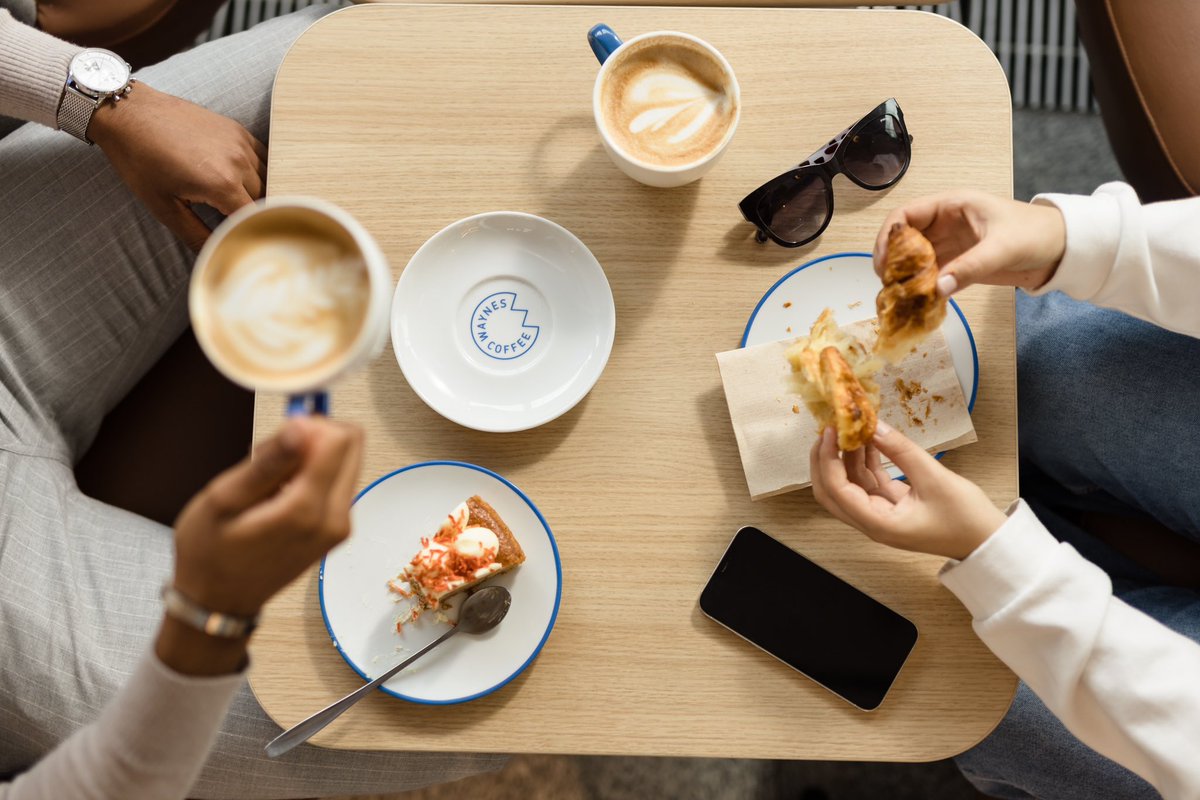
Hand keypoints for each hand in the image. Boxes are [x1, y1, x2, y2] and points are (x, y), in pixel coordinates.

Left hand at [89, 83, 266, 250]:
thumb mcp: (164, 207)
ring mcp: (240, 142)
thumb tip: (215, 255)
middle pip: (264, 199)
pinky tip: (245, 181)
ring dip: (259, 193)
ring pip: (267, 177)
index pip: (253, 219)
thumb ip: (195, 235)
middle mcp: (238, 162)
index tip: (242, 240)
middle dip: (255, 215)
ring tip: (242, 205)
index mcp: (222, 184)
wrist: (129, 113)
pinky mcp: (237, 130)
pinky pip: (263, 156)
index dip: (250, 233)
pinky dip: (260, 172)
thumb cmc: (141, 160)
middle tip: (239, 225)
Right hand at [171, 416, 363, 618]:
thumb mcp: (224, 498)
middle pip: (352, 445)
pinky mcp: (338, 530)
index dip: (309, 425)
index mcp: (307, 510)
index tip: (276, 441)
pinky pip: (338, 483)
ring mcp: (341, 527)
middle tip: (271, 459)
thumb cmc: (210, 552)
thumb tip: (302, 426)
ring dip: (311, 458)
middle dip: (313, 438)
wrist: (218, 601)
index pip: (340, 437)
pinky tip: (279, 495)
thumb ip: (269, 461)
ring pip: (346, 461)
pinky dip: (312, 477)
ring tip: (270, 482)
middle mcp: (335, 519)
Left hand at [809, 422, 1006, 560]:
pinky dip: (864, 461)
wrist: (986, 542)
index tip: (830, 430)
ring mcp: (880, 514)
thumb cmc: (966, 520)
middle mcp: (872, 521)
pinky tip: (868, 439)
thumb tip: (874, 426)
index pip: (837, 490)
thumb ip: (902, 451)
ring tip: (850, 426)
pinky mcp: (890, 505)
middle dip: (825, 460)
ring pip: (848, 484)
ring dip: (845, 457)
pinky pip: (867, 481)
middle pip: (831, 491)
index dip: (828, 459)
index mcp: (878, 523)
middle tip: (829, 429)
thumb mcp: (935, 479)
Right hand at [873, 191, 1066, 296]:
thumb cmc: (1036, 234)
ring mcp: (950, 245)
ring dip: (904, 278)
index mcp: (952, 206)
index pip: (906, 214)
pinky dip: (922, 289)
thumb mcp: (1002, 248)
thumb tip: (937, 289)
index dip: (889, 235)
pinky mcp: (957, 264)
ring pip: (914, 260)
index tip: (884, 260)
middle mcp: (945, 224)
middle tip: (888, 284)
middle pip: (904, 239)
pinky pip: (931, 276)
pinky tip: (917, 303)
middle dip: (892, 260)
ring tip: (898, 298)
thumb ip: (969, 267)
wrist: (1062, 249)